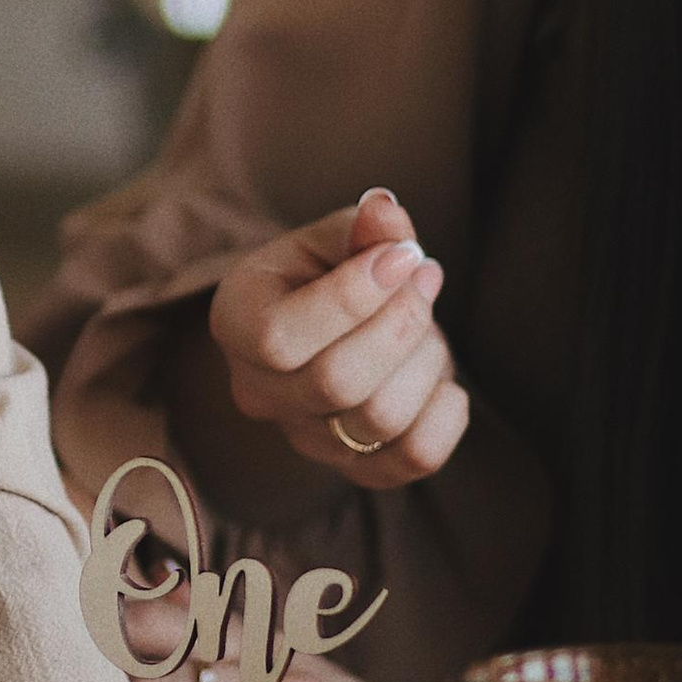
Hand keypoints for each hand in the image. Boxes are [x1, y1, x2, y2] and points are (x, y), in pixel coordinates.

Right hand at [207, 187, 470, 487]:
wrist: (336, 330)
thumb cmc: (328, 274)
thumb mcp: (333, 237)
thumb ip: (361, 226)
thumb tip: (384, 212)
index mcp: (234, 324)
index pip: (278, 337)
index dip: (353, 297)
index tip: (403, 254)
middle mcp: (258, 392)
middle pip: (334, 383)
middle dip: (400, 323)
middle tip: (424, 278)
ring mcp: (307, 439)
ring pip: (379, 420)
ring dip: (425, 360)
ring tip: (429, 323)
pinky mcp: (359, 469)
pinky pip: (416, 458)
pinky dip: (447, 415)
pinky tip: (441, 378)